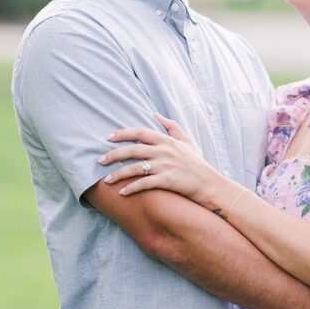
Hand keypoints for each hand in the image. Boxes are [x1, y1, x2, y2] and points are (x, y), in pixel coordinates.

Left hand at [98, 114, 212, 198]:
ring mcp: (165, 166)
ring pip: (135, 168)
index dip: (123, 133)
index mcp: (166, 141)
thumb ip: (172, 127)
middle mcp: (164, 152)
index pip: (140, 132)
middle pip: (132, 149)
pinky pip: (144, 184)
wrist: (209, 184)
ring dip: (118, 174)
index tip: (108, 137)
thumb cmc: (197, 163)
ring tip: (107, 180)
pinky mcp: (166, 181)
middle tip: (100, 160)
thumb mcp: (187, 141)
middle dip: (113, 154)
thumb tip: (156, 115)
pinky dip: (131, 188)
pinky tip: (122, 193)